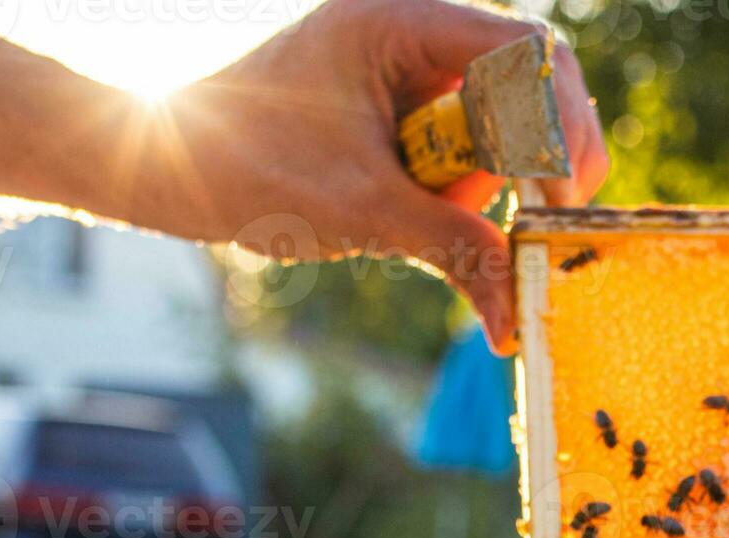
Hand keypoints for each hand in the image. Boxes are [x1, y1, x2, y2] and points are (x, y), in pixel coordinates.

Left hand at [117, 0, 609, 351]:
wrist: (167, 168)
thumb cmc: (245, 167)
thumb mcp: (361, 212)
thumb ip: (453, 250)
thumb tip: (516, 317)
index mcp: (400, 22)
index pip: (526, 50)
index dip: (561, 121)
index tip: (560, 195)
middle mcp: (415, 33)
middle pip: (529, 84)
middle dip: (534, 158)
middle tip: (536, 222)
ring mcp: (412, 70)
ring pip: (501, 124)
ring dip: (481, 179)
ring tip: (413, 210)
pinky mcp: (404, 108)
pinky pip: (465, 145)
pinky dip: (455, 185)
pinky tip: (409, 208)